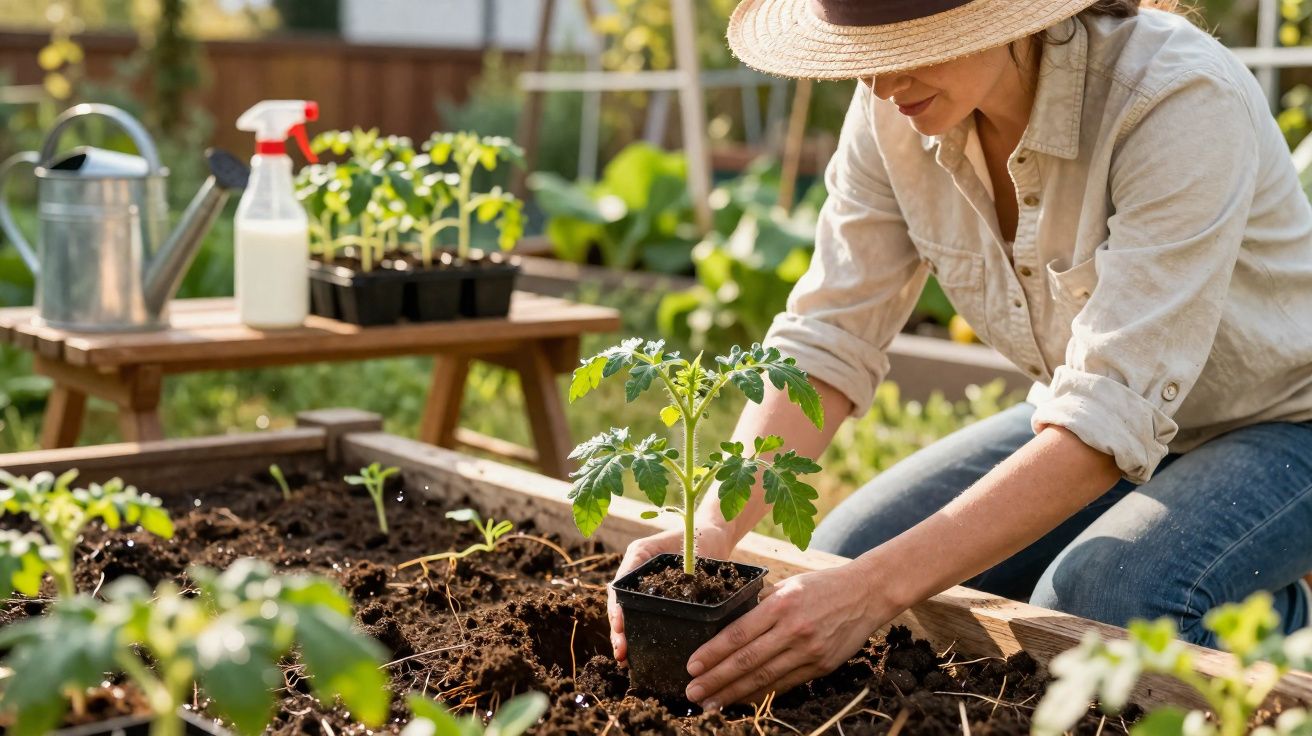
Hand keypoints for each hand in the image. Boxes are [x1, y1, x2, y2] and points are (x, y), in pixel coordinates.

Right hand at [609, 525, 734, 662]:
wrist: (712, 536)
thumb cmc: (697, 536)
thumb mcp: (683, 546)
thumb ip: (672, 564)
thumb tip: (662, 598)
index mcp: (637, 557)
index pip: (619, 587)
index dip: (617, 608)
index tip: (620, 626)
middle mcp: (636, 573)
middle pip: (619, 605)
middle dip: (618, 631)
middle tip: (621, 653)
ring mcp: (646, 587)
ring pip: (629, 614)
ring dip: (626, 637)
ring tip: (625, 660)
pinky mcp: (659, 598)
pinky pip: (644, 616)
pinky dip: (640, 635)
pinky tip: (640, 655)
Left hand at [683, 562, 894, 710]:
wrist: (868, 593)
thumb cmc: (823, 586)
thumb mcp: (788, 585)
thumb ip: (761, 604)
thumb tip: (731, 622)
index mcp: (781, 605)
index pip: (738, 634)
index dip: (713, 653)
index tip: (692, 665)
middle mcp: (793, 629)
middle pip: (746, 661)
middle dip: (716, 680)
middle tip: (692, 692)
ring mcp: (808, 651)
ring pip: (763, 678)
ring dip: (733, 693)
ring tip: (711, 703)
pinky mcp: (821, 667)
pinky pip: (784, 684)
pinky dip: (760, 694)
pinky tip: (742, 699)